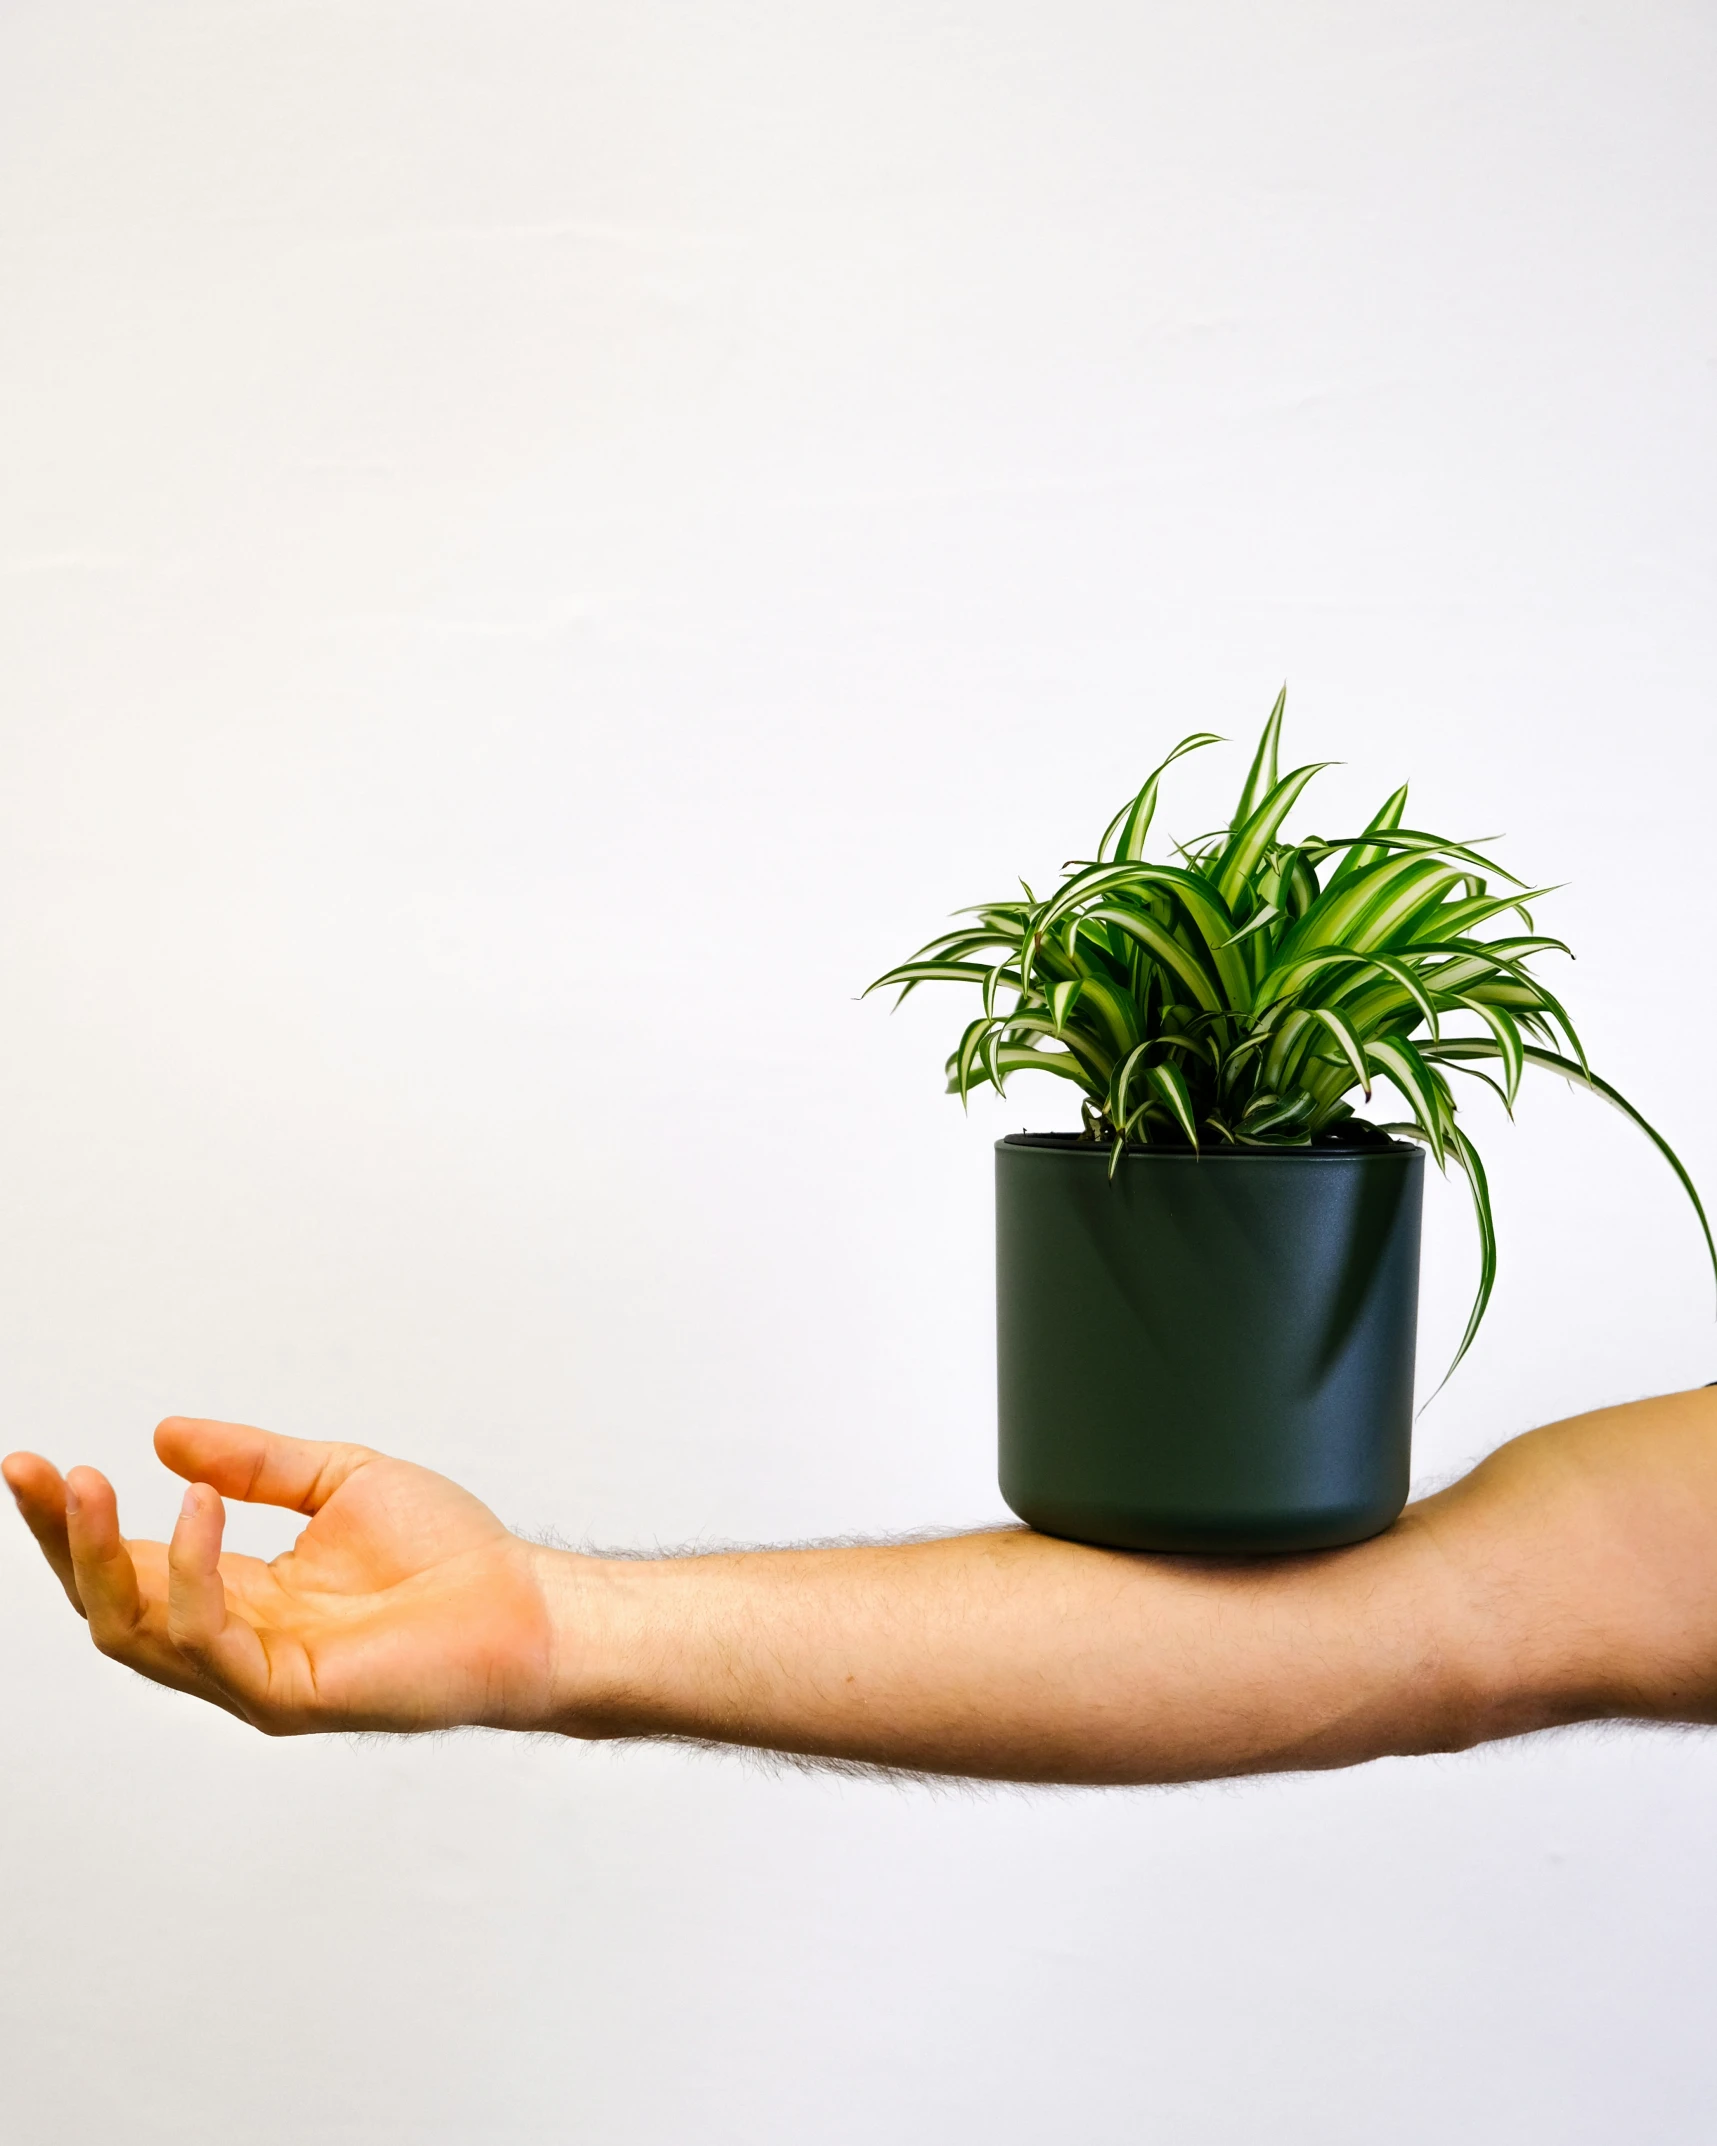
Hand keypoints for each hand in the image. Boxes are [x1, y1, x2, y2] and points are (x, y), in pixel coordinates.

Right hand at [2, 1420, 561, 1733]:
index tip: (30, 1462)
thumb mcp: (337, 1479)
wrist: (523, 1601)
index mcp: (239, 1592)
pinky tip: (198, 1507)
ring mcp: (251, 1675)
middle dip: (62, 1538)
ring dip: (100, 1554)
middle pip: (108, 1603)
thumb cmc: (447, 1553)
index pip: (129, 1562)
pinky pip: (206, 1638)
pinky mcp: (283, 1694)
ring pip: (134, 1631)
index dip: (73, 1518)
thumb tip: (164, 1437)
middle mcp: (232, 1640)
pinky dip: (191, 1570)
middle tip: (32, 1470)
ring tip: (90, 1483)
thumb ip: (253, 1461)